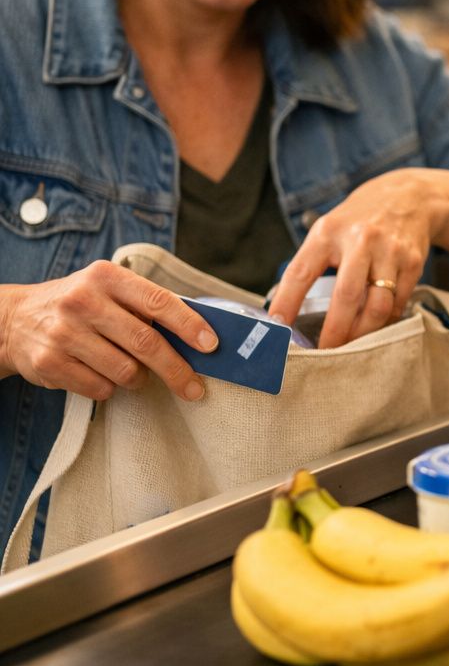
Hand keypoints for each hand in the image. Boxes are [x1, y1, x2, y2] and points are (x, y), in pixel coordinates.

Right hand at [0, 262, 218, 400]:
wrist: (13, 320)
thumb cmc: (80, 305)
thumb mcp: (108, 289)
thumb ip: (146, 304)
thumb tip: (199, 335)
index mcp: (106, 277)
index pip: (158, 301)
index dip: (189, 325)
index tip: (211, 345)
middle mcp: (83, 301)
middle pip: (146, 343)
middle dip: (177, 369)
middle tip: (195, 387)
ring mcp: (64, 333)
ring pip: (126, 371)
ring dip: (139, 379)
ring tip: (130, 369)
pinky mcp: (50, 363)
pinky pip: (101, 389)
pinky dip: (110, 388)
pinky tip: (98, 372)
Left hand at [268, 170, 440, 348]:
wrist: (409, 197)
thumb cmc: (360, 219)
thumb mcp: (328, 228)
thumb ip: (311, 262)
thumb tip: (287, 309)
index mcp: (329, 233)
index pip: (301, 273)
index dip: (287, 303)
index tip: (278, 328)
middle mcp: (361, 240)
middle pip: (347, 297)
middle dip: (335, 331)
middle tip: (325, 353)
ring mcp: (390, 252)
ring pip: (377, 306)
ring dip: (363, 332)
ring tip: (352, 344)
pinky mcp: (413, 263)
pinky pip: (398, 303)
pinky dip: (385, 321)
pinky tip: (375, 326)